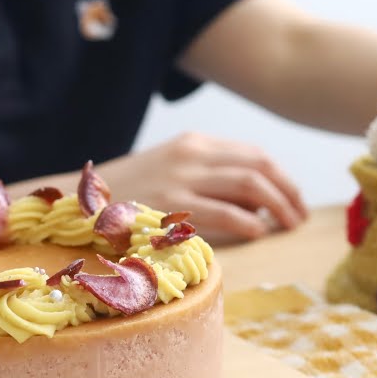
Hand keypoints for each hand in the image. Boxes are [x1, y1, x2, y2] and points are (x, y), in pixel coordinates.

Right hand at [97, 132, 308, 243]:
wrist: (77, 207)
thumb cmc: (126, 200)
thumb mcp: (167, 175)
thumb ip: (206, 181)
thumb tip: (253, 204)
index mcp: (191, 144)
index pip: (251, 153)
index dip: (280, 176)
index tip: (292, 198)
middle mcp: (192, 154)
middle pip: (259, 164)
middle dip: (288, 190)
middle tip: (299, 215)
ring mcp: (182, 178)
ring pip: (251, 183)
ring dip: (279, 205)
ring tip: (288, 225)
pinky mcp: (174, 206)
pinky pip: (228, 212)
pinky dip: (251, 222)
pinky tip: (258, 233)